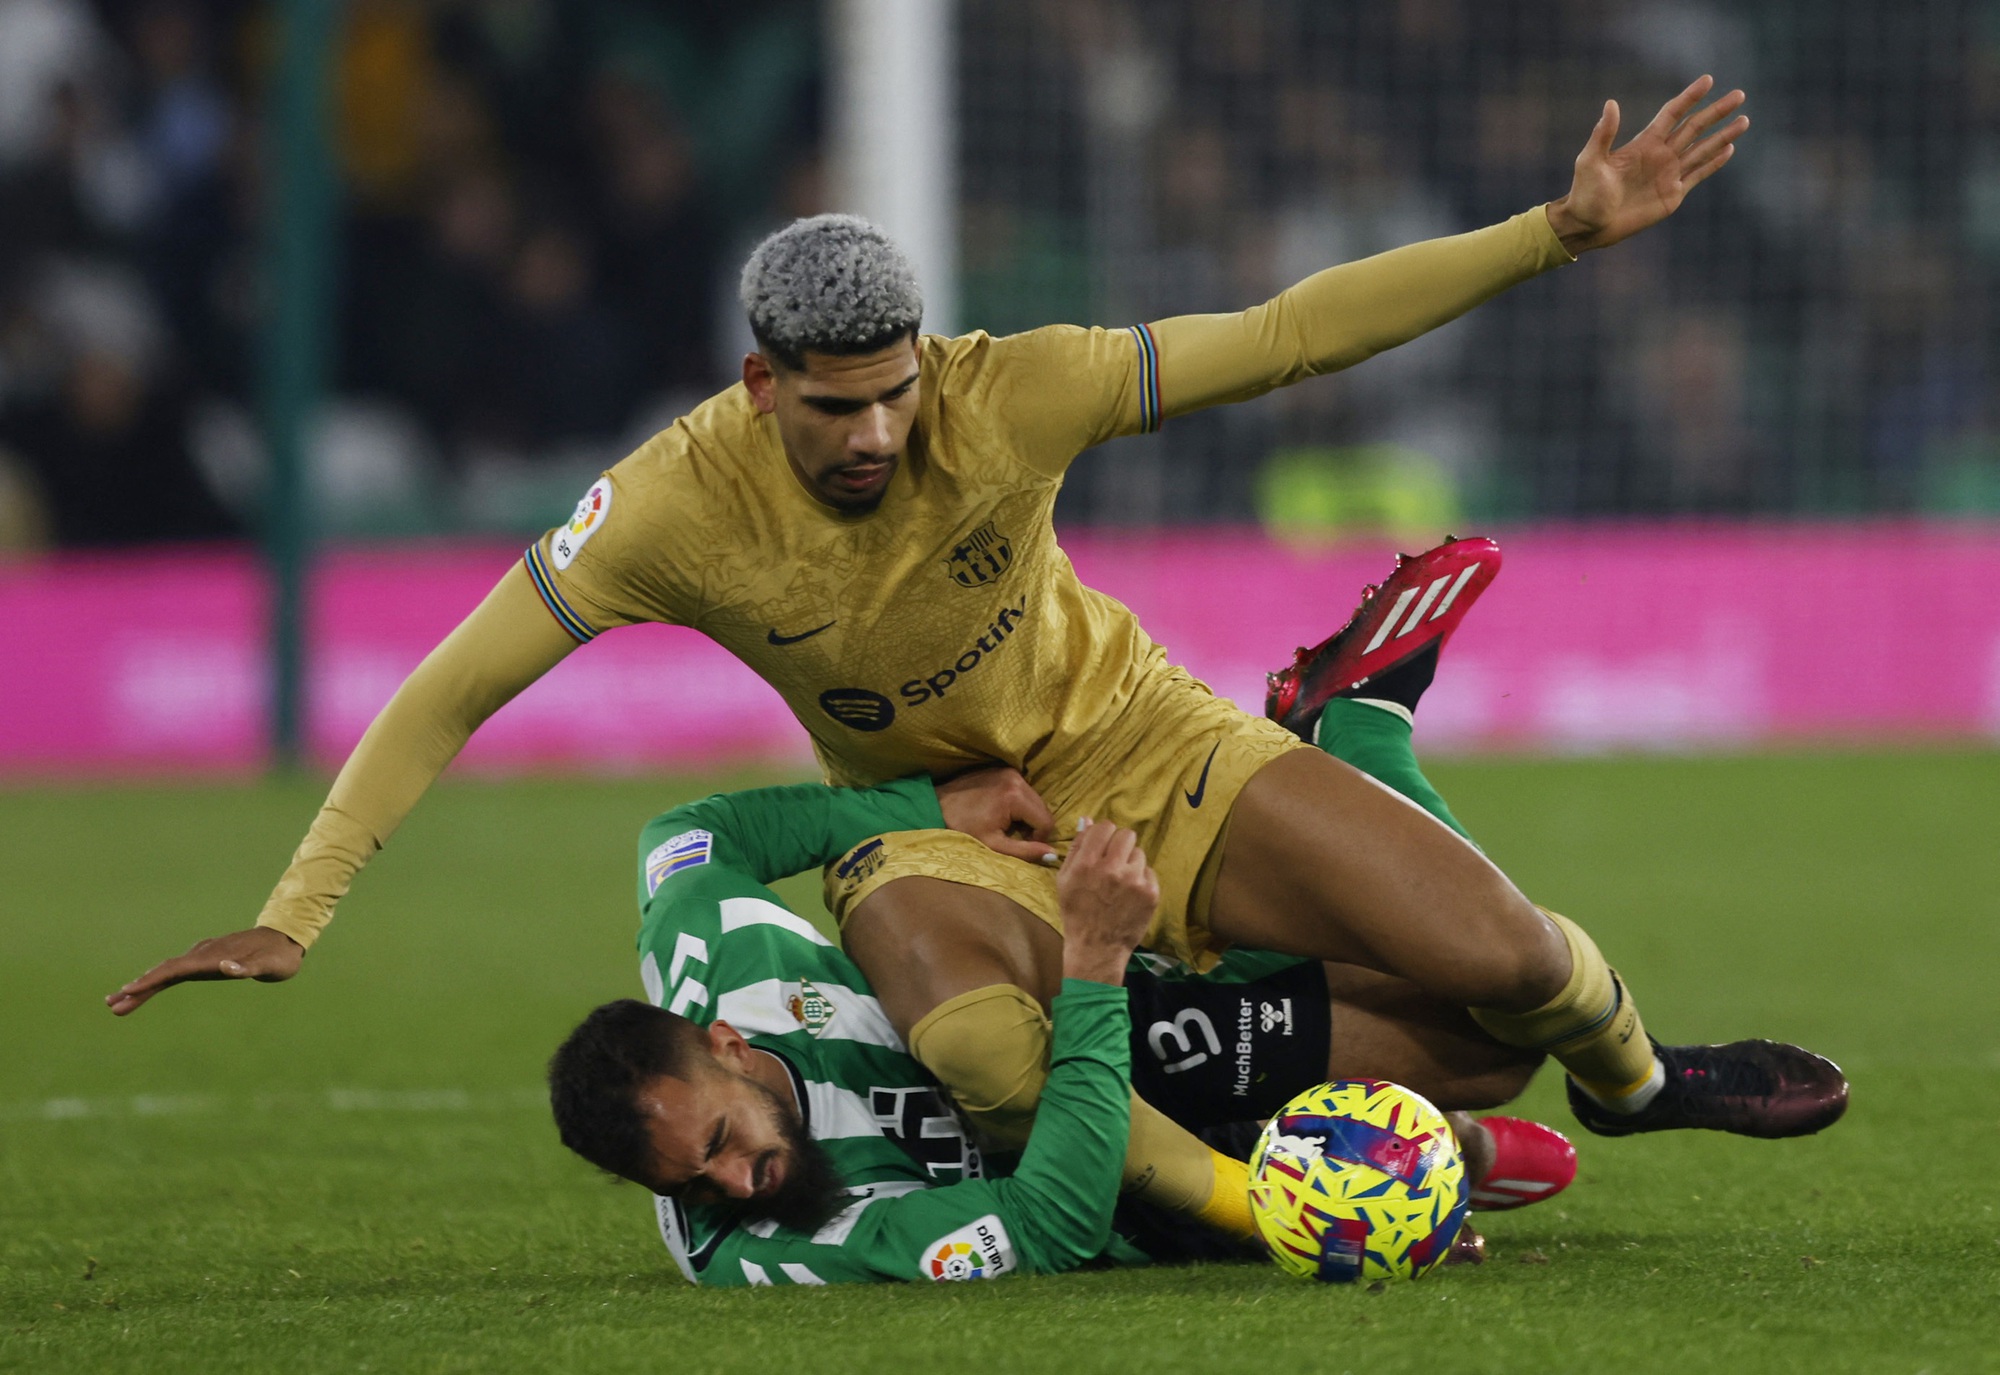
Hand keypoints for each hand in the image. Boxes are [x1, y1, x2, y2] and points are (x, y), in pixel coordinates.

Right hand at [105, 927, 303, 1015]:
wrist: (286, 938)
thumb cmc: (279, 956)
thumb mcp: (270, 965)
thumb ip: (248, 966)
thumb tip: (225, 967)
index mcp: (213, 957)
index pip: (175, 969)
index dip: (152, 980)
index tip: (129, 991)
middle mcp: (203, 955)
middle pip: (164, 972)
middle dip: (138, 989)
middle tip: (112, 1006)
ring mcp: (203, 957)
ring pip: (166, 972)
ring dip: (143, 987)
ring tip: (117, 1003)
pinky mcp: (206, 961)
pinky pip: (176, 972)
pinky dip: (158, 981)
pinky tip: (145, 989)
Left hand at [935, 765, 1057, 864]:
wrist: (937, 805)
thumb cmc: (962, 827)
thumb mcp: (994, 845)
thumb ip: (1025, 851)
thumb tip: (1053, 855)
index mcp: (1015, 795)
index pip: (1046, 821)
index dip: (1038, 838)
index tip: (1019, 843)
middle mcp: (1016, 778)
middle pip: (1043, 808)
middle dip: (1033, 826)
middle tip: (1012, 835)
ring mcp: (1010, 771)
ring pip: (1035, 800)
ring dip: (1026, 815)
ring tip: (1006, 824)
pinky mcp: (1004, 770)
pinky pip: (1024, 791)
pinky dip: (1019, 804)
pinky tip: (1002, 812)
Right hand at [1057, 818, 1159, 985]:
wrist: (1097, 947)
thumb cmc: (1077, 912)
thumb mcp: (1065, 879)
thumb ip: (1077, 848)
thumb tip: (1088, 820)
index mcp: (1088, 863)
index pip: (1105, 827)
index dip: (1104, 836)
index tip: (1102, 848)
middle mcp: (1112, 868)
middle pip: (1127, 835)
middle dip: (1120, 846)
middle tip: (1114, 862)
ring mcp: (1134, 881)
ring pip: (1139, 853)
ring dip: (1130, 863)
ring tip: (1121, 883)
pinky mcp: (1151, 893)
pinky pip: (1149, 872)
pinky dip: (1141, 880)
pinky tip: (1130, 895)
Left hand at [1544, 75, 1747, 254]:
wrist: (1589, 225)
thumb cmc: (1585, 193)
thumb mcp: (1591, 160)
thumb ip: (1604, 134)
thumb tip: (1611, 103)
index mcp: (1643, 143)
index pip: (1672, 113)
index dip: (1690, 97)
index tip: (1708, 80)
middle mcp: (1660, 154)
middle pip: (1695, 127)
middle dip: (1717, 111)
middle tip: (1739, 95)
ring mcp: (1668, 174)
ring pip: (1702, 149)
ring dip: (1723, 135)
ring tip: (1744, 120)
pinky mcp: (1672, 194)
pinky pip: (1698, 175)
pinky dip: (1714, 162)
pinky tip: (1729, 149)